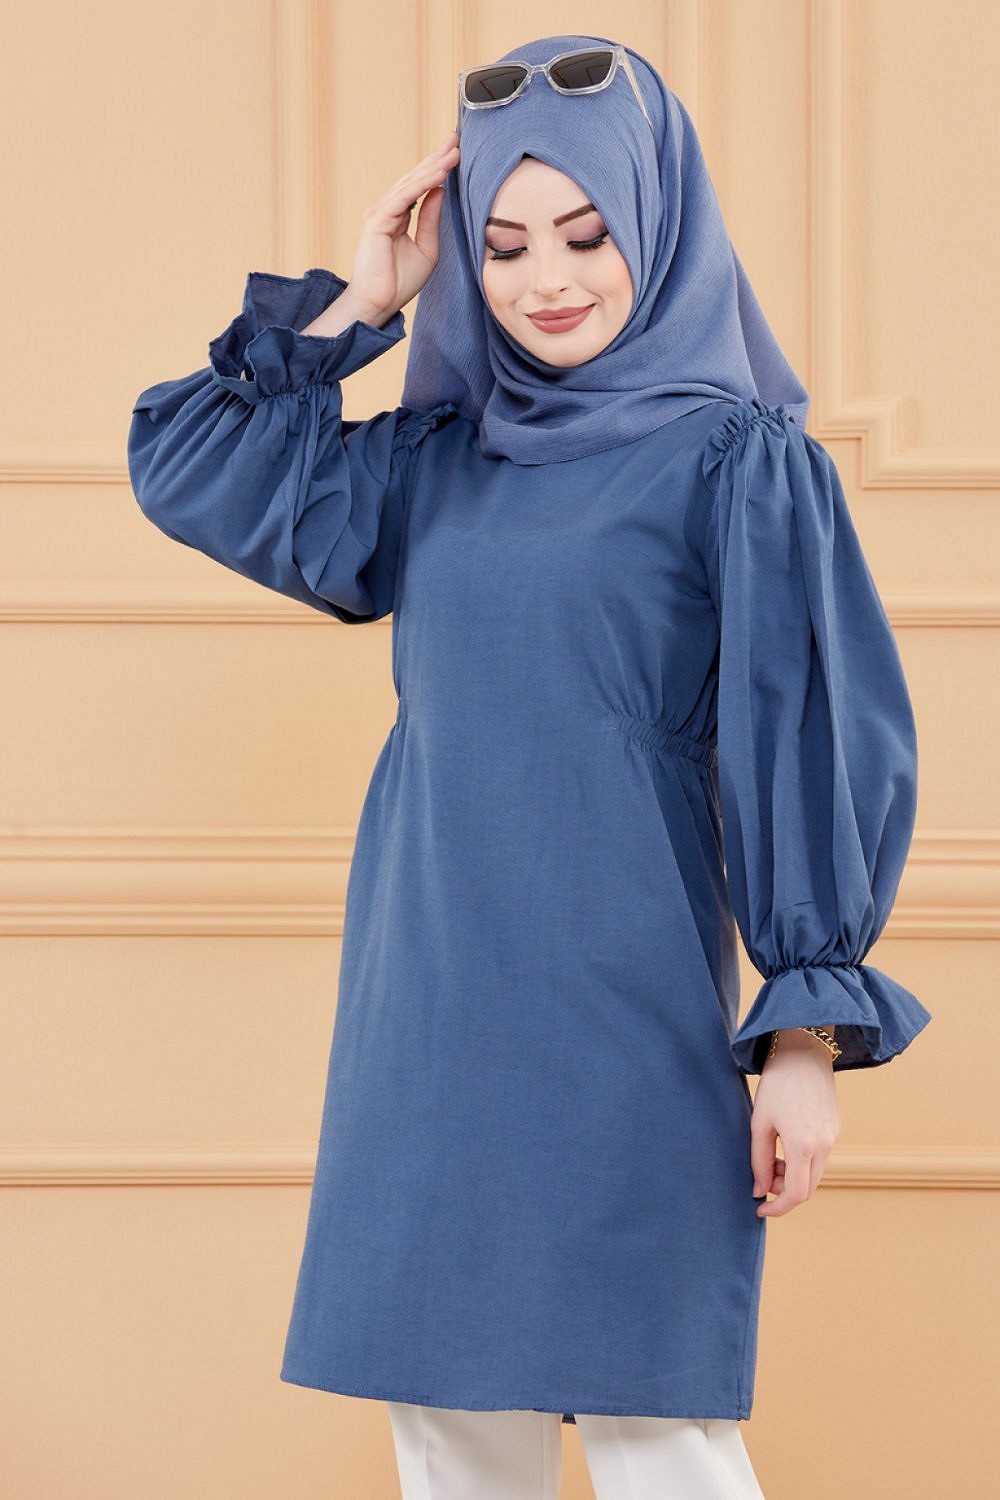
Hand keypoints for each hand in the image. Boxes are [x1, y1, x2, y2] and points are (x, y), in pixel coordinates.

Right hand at [341, 132, 460, 327]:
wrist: (377, 304)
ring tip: (454, 151)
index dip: (438, 167)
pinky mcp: (377, 220)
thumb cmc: (398, 283)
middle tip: (457, 138)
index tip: (457, 151)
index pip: (420, 186)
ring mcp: (380, 212)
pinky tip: (440, 173)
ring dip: (434, 166)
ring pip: (411, 183)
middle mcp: (387, 209)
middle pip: (415, 178)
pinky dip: (423, 184)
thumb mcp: (426, 249)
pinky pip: (405, 197)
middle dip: (437, 158)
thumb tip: (441, 190)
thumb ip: (432, 220)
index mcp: (397, 215)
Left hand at [750, 1030, 840, 1216]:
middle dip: (783, 1190)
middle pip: (808, 1188)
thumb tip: (759, 1190)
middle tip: (762, 1175)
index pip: (796, 1194)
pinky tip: (786, 1143)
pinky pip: (820, 1157)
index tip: (760, 1208)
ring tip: (772, 1155)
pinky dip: (803, 1161)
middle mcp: (825, 1144)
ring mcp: (833, 1136)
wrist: (802, 1051)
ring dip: (793, 1175)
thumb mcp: (759, 1123)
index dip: (777, 1207)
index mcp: (803, 1145)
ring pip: (815, 1174)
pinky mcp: (835, 1127)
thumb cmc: (776, 1084)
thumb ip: (758, 1161)